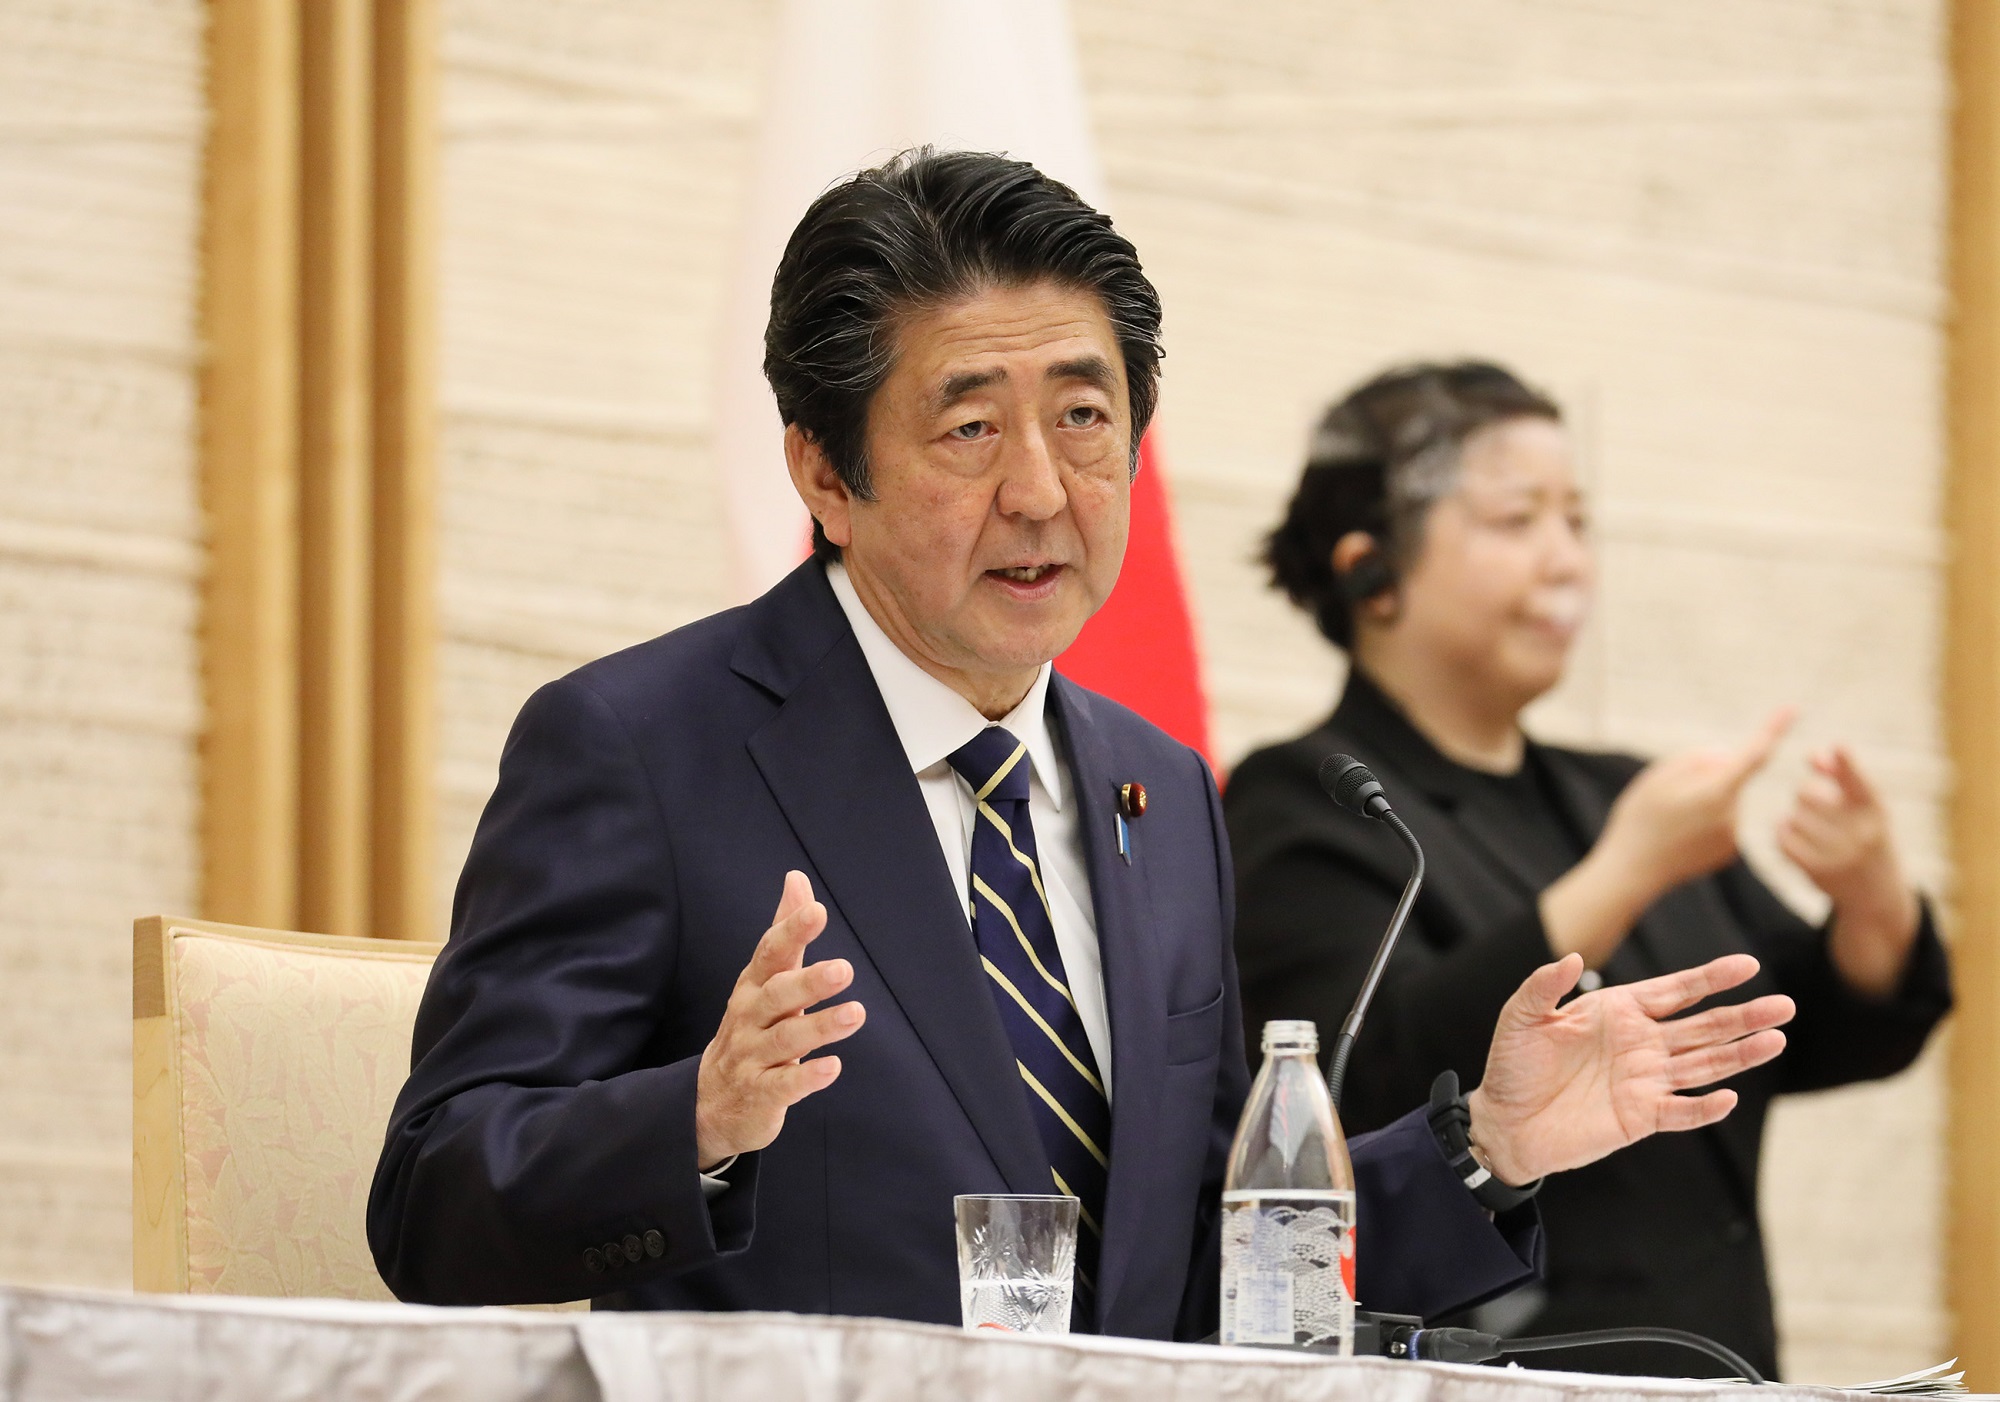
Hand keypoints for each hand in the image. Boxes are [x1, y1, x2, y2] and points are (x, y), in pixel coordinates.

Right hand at [693, 871, 865, 1169]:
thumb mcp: (764, 980)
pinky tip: (832, 1067)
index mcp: (753, 986)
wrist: (711, 1103)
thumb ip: (784, 933)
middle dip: (809, 982)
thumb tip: (797, 878)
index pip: (770, 953)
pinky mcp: (761, 1095)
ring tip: (856, 1013)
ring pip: (785, 1039)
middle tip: (845, 969)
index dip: (792, 931)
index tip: (818, 911)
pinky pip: (783, 1086)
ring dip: (820, 1027)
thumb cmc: (749, 1029)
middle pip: (777, 995)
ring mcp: (752, 1057)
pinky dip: (806, 1076)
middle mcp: (749, 1018)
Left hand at [1465, 953, 1793, 1185]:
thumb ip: (1544, 986)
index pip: (1675, 990)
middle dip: (1743, 1016)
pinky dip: (1704, 1106)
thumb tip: (1576, 957)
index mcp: (1618, 1012)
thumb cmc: (1512, 1066)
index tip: (1748, 965)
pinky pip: (1681, 1111)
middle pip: (1703, 1027)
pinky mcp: (1641, 1117)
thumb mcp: (1521, 1018)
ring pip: (1703, 1065)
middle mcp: (1641, 1043)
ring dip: (1739, 1055)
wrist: (1504, 1122)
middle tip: (1786, 1006)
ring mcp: (1645, 1081)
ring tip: (1776, 1040)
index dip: (1711, 978)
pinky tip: (1729, 1097)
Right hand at [1594, 708, 1792, 897]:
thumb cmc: (1640, 819)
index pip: (1754, 754)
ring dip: (1703, 801)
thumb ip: (1696, 759)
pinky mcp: (1728, 851)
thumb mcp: (1656, 776)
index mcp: (1716, 792)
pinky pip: (1721, 821)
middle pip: (1728, 778)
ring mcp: (1732, 836)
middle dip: (1705, 778)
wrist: (1632, 871)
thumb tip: (1727, 758)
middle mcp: (1732, 814)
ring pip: (1724, 800)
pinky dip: (1704, 821)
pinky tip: (1680, 836)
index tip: (1793, 709)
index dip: (1774, 730)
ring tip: (1670, 820)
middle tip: (1667, 798)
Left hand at [1777, 746, 1919, 997]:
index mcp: (1876, 812)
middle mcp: (1861, 833)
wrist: (1876, 893)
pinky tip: (1793, 835)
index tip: (1838, 746)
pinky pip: (1783, 840)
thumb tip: (1814, 755)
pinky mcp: (1818, 872)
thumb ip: (1842, 776)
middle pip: (1807, 796)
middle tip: (1816, 804)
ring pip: (1793, 818)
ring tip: (1812, 826)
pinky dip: (1783, 833)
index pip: (1860, 784)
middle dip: (1806, 795)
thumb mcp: (1865, 808)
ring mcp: (1840, 855)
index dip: (1847, 765)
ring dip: (1796, 818)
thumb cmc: (1867, 835)